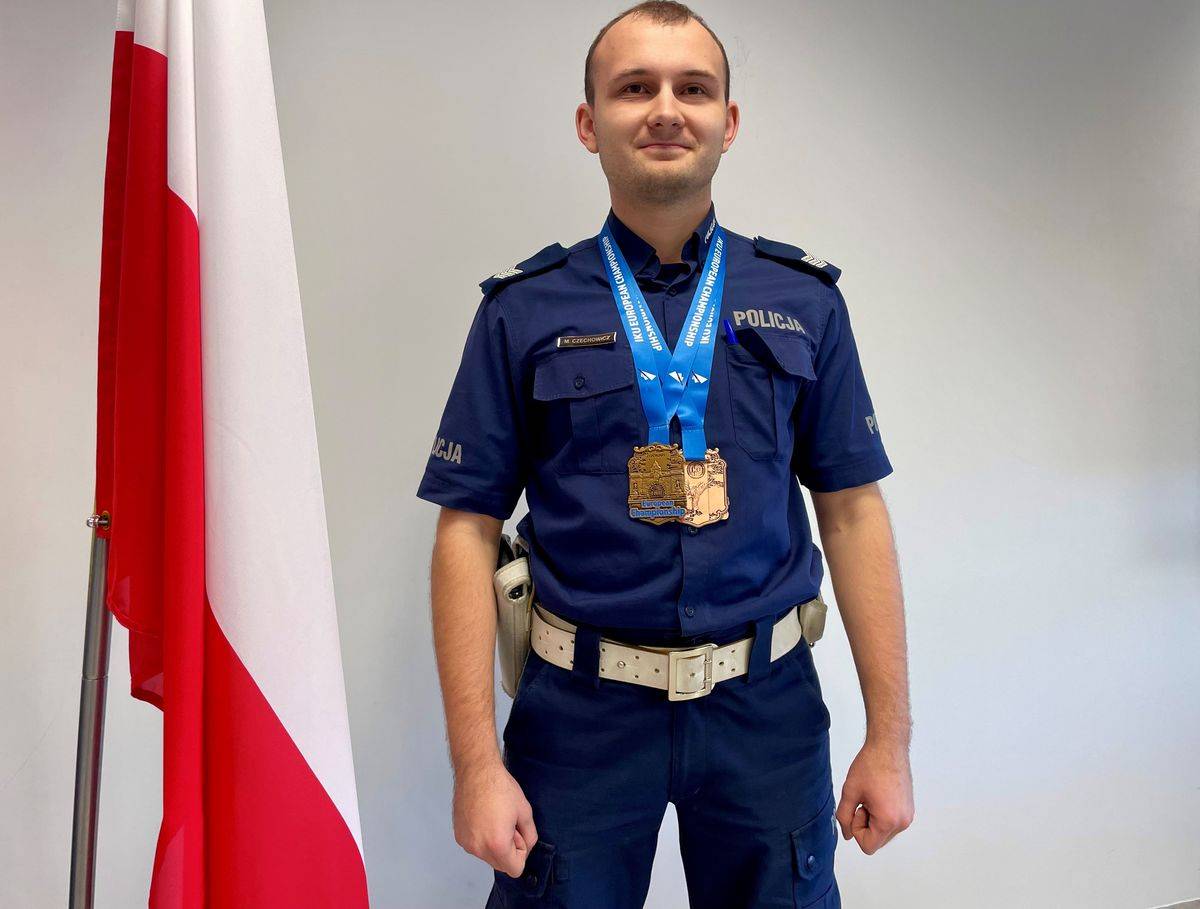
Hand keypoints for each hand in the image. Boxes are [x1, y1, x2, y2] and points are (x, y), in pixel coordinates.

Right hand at [452, 759, 538, 877]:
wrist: (477, 771)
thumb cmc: (501, 788)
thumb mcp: (525, 812)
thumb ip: (530, 836)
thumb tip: (526, 848)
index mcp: (497, 845)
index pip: (515, 870)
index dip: (521, 852)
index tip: (517, 832)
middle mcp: (478, 848)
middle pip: (501, 865)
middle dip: (508, 849)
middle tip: (507, 823)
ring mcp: (466, 843)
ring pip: (488, 856)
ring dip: (495, 844)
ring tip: (495, 818)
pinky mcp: (459, 836)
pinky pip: (476, 846)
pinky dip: (483, 838)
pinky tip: (484, 817)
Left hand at [836, 740, 913, 853]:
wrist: (888, 747)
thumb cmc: (870, 766)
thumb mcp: (850, 792)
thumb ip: (844, 817)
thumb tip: (847, 835)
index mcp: (888, 821)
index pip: (868, 846)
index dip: (856, 830)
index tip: (858, 809)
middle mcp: (903, 822)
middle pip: (877, 841)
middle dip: (865, 825)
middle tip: (864, 801)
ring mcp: (908, 816)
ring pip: (884, 832)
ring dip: (873, 819)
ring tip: (872, 797)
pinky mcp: (909, 809)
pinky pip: (892, 822)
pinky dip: (882, 814)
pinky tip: (879, 795)